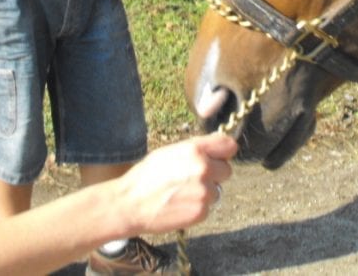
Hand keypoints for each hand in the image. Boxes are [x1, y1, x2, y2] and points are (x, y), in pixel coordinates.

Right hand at [110, 133, 237, 234]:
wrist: (129, 204)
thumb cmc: (146, 176)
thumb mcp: (169, 152)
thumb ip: (196, 149)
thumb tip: (218, 145)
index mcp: (195, 150)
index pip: (229, 146)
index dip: (224, 152)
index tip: (219, 157)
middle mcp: (203, 168)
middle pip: (226, 170)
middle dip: (214, 175)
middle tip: (193, 179)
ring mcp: (204, 191)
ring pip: (217, 191)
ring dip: (205, 193)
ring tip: (181, 194)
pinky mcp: (201, 212)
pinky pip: (208, 208)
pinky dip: (197, 208)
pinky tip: (179, 206)